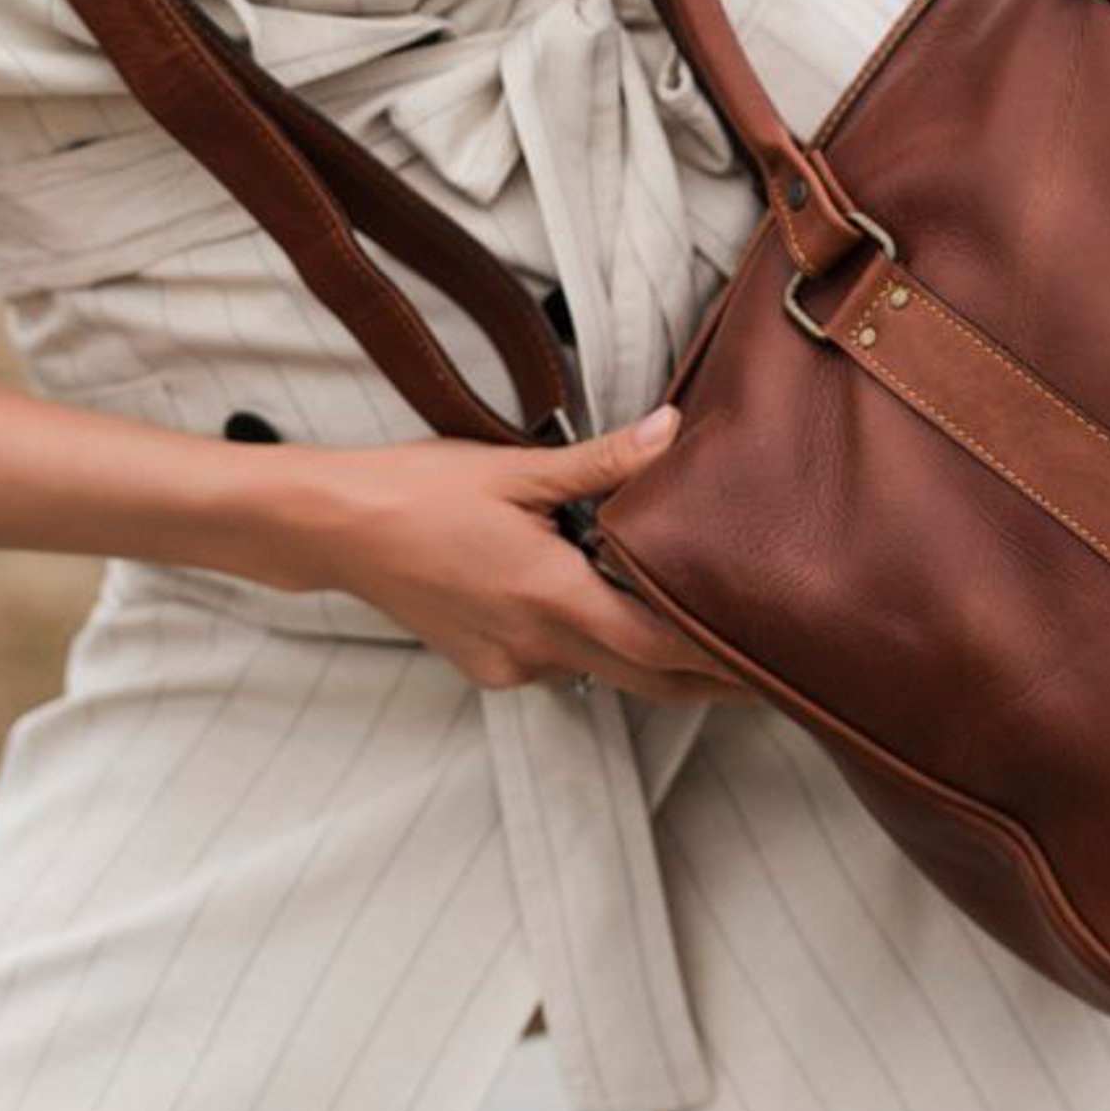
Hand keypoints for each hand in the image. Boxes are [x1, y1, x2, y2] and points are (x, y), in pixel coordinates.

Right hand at [267, 404, 753, 700]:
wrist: (335, 530)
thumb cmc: (420, 491)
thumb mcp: (515, 469)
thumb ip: (602, 463)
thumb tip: (673, 433)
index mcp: (551, 597)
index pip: (660, 644)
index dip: (720, 654)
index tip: (772, 655)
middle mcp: (536, 646)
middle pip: (646, 676)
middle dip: (709, 677)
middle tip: (774, 668)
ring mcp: (511, 664)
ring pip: (604, 668)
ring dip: (652, 655)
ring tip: (712, 631)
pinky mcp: (490, 666)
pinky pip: (562, 663)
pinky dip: (596, 642)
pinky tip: (610, 605)